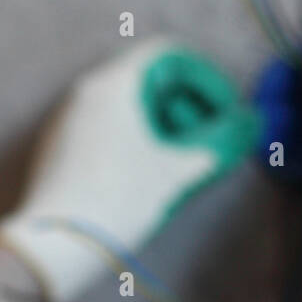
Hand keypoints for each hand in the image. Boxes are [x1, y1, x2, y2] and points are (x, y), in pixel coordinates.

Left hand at [0, 37, 255, 301]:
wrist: (53, 246)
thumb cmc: (118, 201)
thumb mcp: (176, 172)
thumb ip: (219, 143)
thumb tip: (248, 124)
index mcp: (113, 83)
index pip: (171, 55)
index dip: (207, 81)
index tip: (225, 115)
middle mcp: (85, 91)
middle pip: (147, 79)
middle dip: (185, 106)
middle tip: (205, 142)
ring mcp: (65, 119)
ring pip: (125, 106)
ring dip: (160, 126)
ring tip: (178, 164)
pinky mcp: (55, 147)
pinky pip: (104, 128)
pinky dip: (133, 140)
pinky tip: (144, 177)